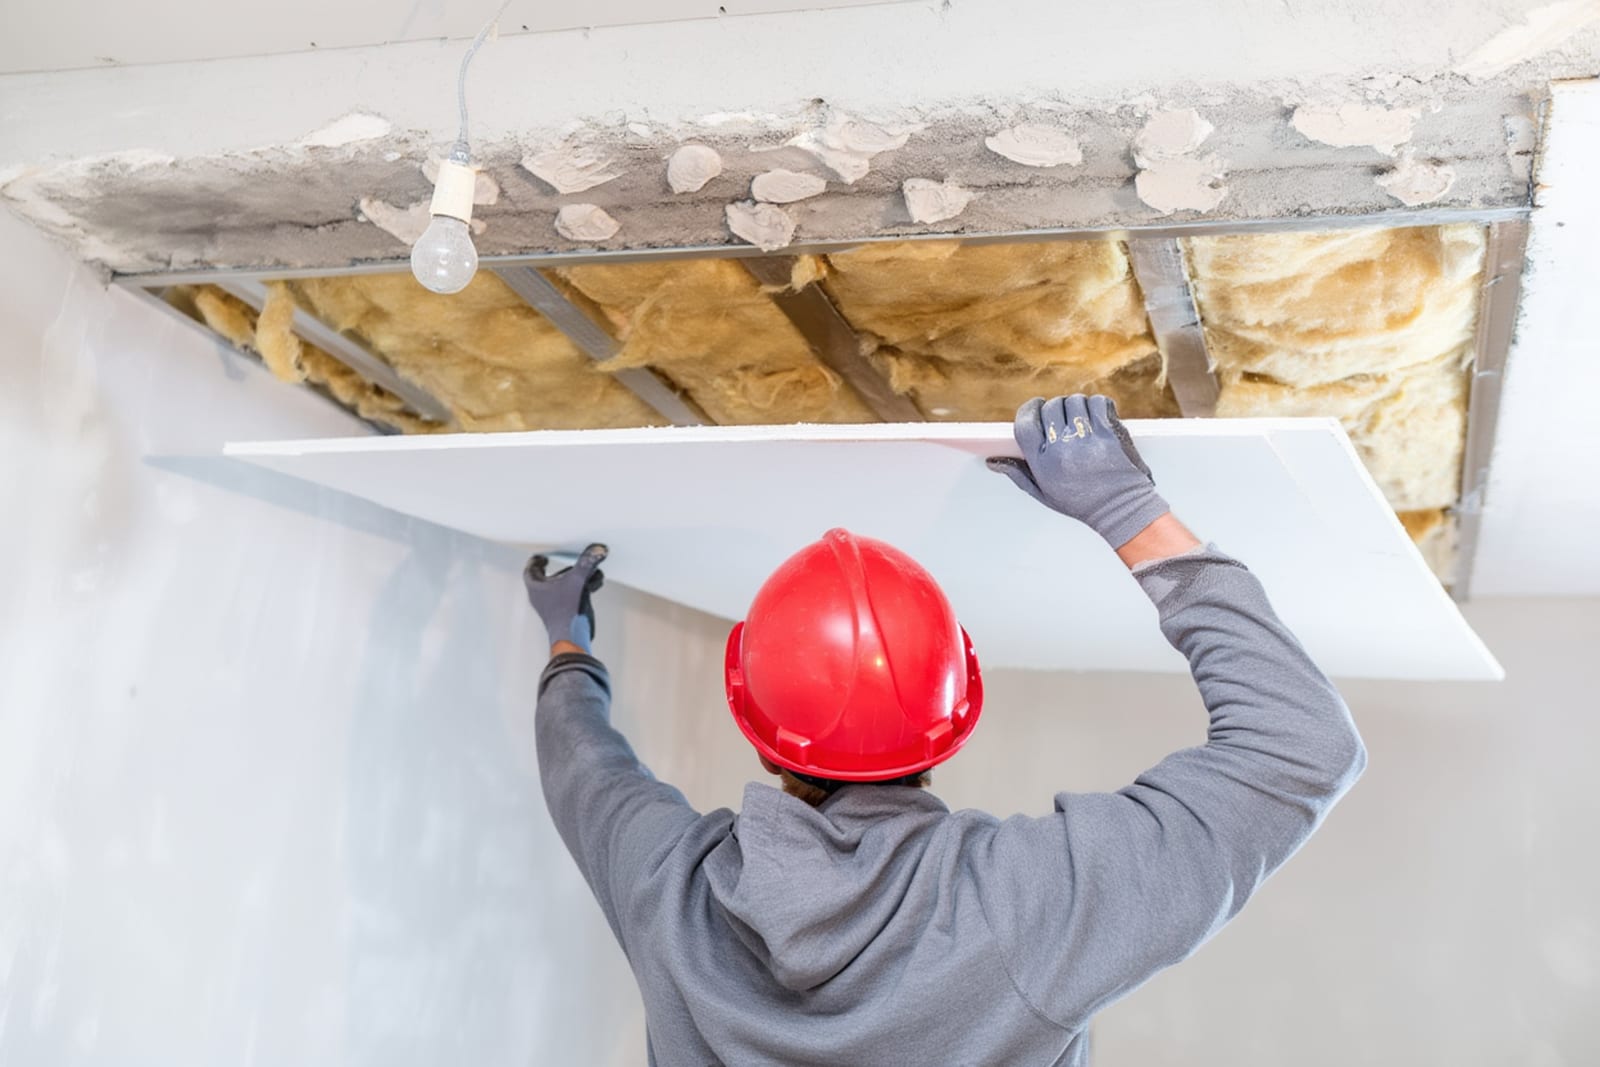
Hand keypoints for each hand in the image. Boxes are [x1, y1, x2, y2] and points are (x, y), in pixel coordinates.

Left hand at [524, 544, 607, 653]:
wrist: (572, 638)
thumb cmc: (566, 613)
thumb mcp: (578, 581)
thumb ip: (587, 563)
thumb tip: (596, 549)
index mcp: (536, 587)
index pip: (531, 570)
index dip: (536, 561)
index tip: (543, 556)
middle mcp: (543, 597)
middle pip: (551, 577)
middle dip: (566, 568)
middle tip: (574, 560)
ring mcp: (554, 606)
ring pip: (564, 586)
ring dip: (578, 578)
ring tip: (591, 573)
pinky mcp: (565, 612)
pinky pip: (572, 595)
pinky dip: (582, 588)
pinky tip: (594, 584)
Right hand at [987, 395, 1169, 548]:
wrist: (1121, 508)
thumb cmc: (1082, 502)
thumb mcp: (1044, 493)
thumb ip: (1018, 474)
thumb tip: (993, 462)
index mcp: (1043, 464)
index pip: (1025, 424)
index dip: (1029, 409)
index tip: (1036, 406)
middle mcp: (1062, 449)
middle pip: (1050, 407)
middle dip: (1056, 408)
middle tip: (1064, 419)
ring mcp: (1086, 439)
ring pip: (1075, 401)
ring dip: (1077, 406)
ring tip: (1082, 421)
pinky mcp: (1109, 433)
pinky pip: (1098, 402)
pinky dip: (1098, 405)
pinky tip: (1098, 419)